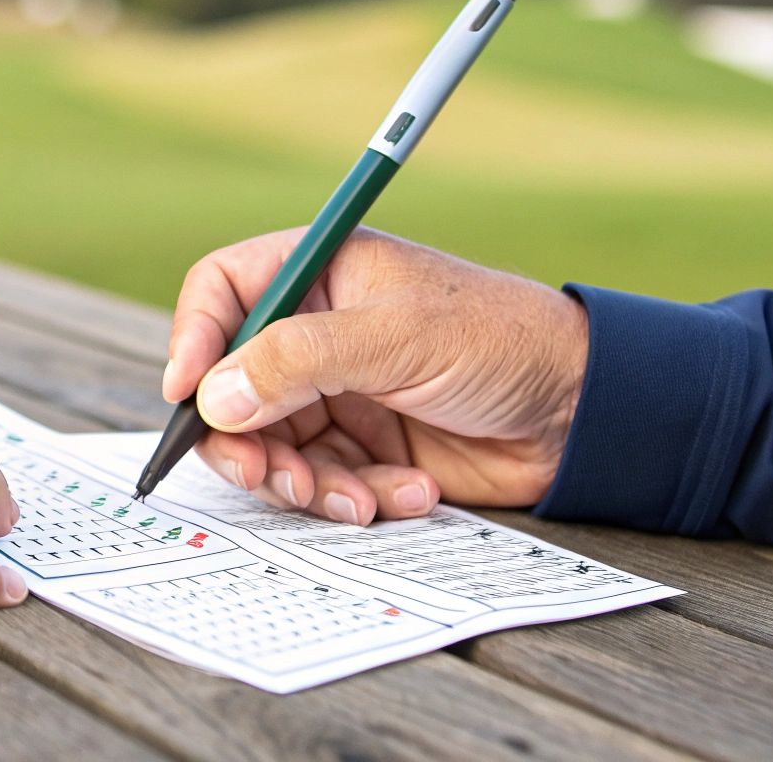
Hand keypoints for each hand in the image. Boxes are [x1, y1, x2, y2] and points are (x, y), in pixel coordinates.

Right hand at [163, 227, 587, 523]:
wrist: (585, 412)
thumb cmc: (501, 341)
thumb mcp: (396, 338)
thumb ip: (299, 360)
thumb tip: (215, 395)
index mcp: (318, 274)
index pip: (221, 293)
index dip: (194, 339)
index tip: (188, 394)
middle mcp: (316, 331)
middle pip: (231, 386)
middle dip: (245, 440)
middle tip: (268, 476)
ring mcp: (337, 392)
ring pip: (270, 445)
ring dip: (302, 482)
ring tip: (353, 499)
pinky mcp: (364, 447)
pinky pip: (322, 480)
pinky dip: (354, 496)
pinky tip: (407, 491)